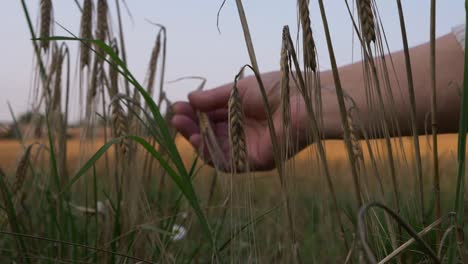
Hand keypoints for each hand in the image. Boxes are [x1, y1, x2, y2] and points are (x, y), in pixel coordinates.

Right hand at [171, 71, 307, 170]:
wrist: (302, 101)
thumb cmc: (276, 89)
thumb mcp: (239, 89)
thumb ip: (214, 97)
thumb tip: (190, 98)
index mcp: (242, 115)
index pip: (212, 118)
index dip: (194, 114)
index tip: (177, 106)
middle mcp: (244, 133)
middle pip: (211, 135)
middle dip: (191, 126)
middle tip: (175, 117)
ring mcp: (248, 148)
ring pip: (215, 150)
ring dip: (197, 139)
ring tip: (182, 125)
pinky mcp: (254, 161)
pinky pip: (227, 162)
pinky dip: (210, 152)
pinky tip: (198, 138)